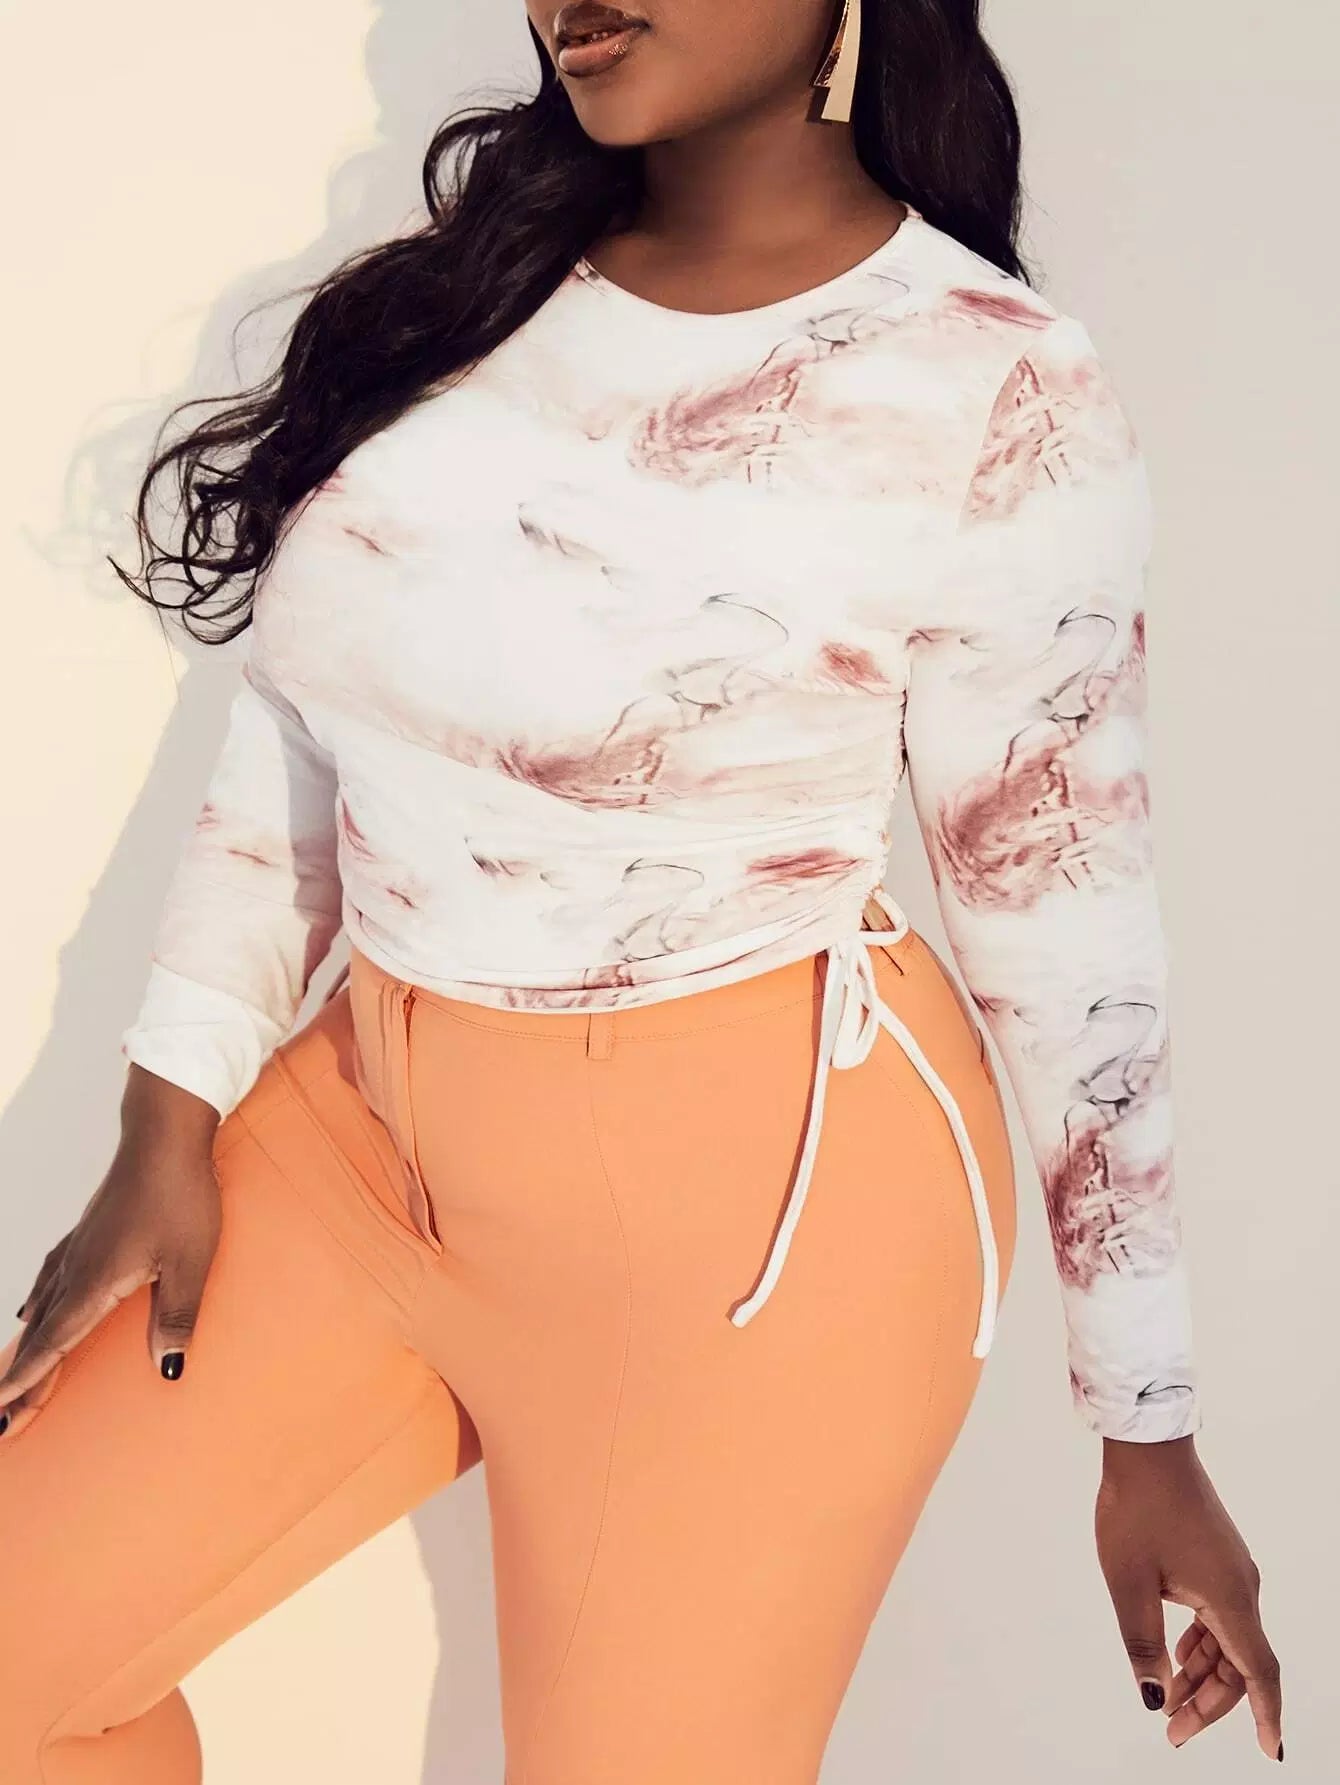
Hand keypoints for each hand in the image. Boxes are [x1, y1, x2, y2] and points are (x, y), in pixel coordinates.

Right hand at [0, 1066, 223, 1438]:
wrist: (166, 1135)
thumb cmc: (182, 1195)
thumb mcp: (192, 1261)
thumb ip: (178, 1316)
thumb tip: (166, 1369)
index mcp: (96, 1282)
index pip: (56, 1343)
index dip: (29, 1380)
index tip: (1, 1412)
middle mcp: (77, 1268)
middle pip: (42, 1334)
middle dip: (21, 1377)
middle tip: (3, 1418)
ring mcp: (79, 1247)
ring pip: (43, 1308)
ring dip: (28, 1346)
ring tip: (10, 1376)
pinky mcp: (88, 1231)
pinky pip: (50, 1280)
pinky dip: (38, 1305)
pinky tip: (31, 1310)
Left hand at [1095, 1434, 1282, 1760]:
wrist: (1147, 1449)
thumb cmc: (1137, 1510)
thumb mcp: (1129, 1585)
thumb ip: (1143, 1645)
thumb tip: (1155, 1696)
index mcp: (1230, 1598)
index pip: (1258, 1673)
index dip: (1265, 1716)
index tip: (1270, 1752)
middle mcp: (1242, 1587)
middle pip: (1239, 1663)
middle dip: (1208, 1701)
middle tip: (1171, 1728)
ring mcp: (1231, 1571)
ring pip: (1227, 1639)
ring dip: (1202, 1672)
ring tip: (1166, 1697)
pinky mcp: (1217, 1557)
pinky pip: (1219, 1614)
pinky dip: (1201, 1642)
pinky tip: (1177, 1654)